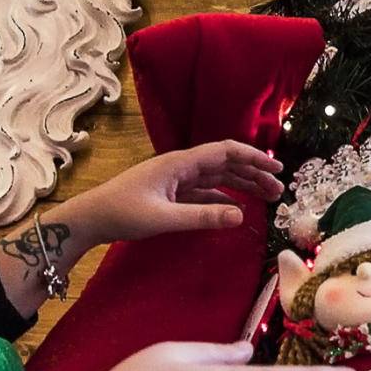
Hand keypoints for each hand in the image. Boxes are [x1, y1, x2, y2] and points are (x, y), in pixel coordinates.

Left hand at [57, 142, 282, 248]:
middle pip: (225, 164)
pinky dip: (224, 197)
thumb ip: (203, 216)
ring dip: (242, 185)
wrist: (91, 218)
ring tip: (267, 199)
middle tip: (279, 191)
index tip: (277, 169)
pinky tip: (237, 208)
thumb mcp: (164, 218)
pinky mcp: (170, 193)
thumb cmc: (122, 214)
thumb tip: (242, 215)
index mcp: (180, 163)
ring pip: (217, 178)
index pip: (225, 152)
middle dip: (254, 174)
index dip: (253, 158)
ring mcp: (176, 179)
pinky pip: (204, 191)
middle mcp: (181, 166)